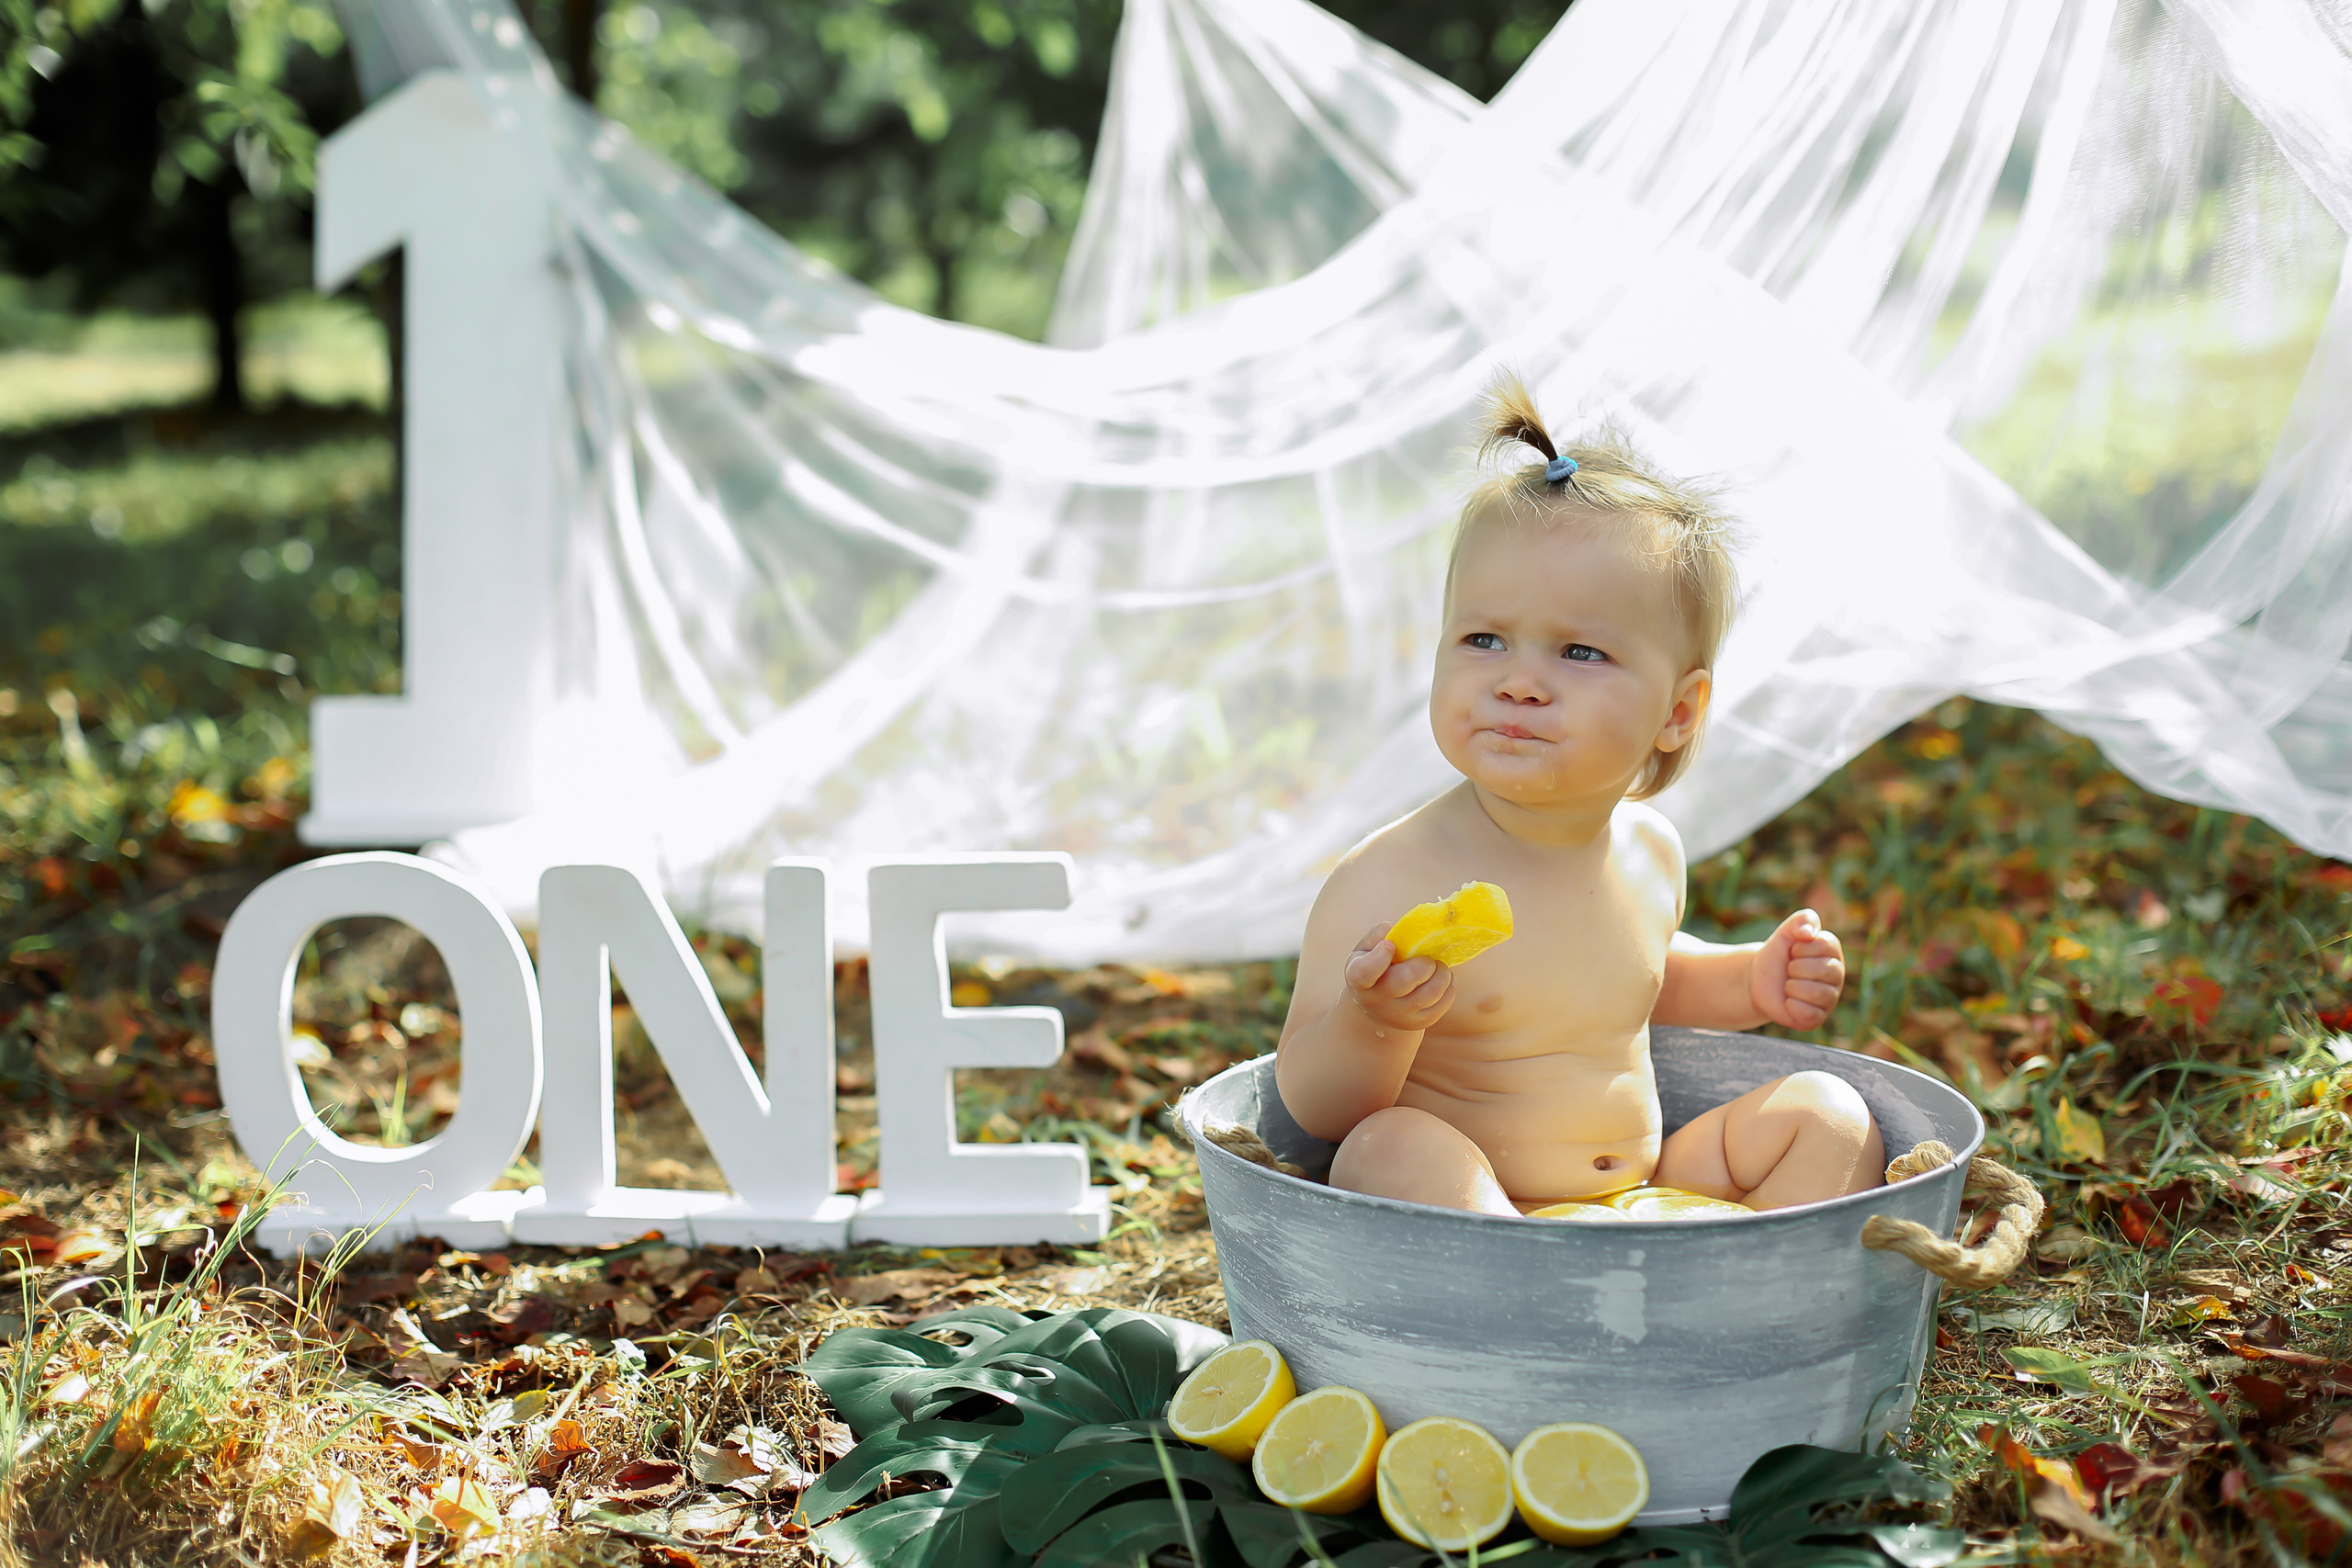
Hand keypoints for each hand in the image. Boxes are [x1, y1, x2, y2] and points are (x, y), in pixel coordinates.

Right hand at [1343, 923, 1455, 1032]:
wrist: (1377, 1007)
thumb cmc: (1373, 969)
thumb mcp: (1365, 952)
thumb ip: (1376, 937)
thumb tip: (1389, 928)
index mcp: (1358, 979)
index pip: (1365, 973)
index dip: (1379, 957)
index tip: (1390, 945)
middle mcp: (1376, 1001)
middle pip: (1405, 981)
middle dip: (1423, 964)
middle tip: (1427, 959)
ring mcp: (1398, 1015)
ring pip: (1429, 994)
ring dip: (1442, 974)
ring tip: (1438, 966)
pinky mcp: (1417, 1023)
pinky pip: (1441, 1005)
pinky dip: (1449, 986)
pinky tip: (1443, 978)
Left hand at [1748, 909, 1844, 1029]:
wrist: (1757, 980)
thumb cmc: (1777, 955)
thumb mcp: (1785, 932)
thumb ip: (1801, 920)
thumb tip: (1808, 932)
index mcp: (1833, 952)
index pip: (1823, 946)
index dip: (1800, 948)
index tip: (1793, 952)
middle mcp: (1837, 976)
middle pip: (1823, 971)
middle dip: (1795, 968)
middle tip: (1789, 970)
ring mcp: (1829, 999)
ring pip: (1816, 993)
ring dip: (1792, 987)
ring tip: (1789, 986)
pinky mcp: (1817, 1018)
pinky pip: (1808, 1013)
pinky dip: (1791, 1006)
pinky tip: (1788, 1001)